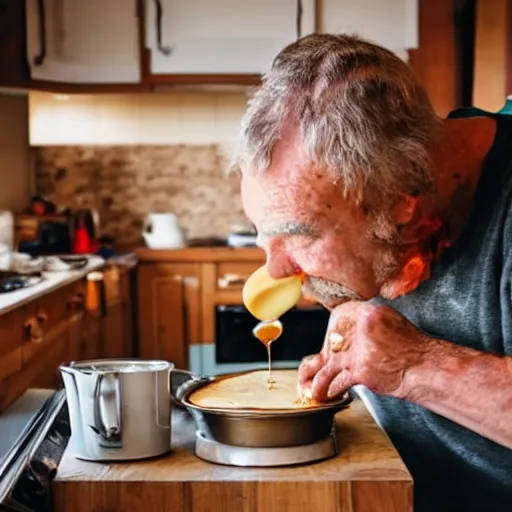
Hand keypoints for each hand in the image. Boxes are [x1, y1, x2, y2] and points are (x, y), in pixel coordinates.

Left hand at [298, 301, 428, 400]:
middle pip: (331, 338)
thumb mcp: (388, 323)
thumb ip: (366, 323)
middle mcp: (363, 327)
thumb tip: (346, 328)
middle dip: (328, 351)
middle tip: (321, 361)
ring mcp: (360, 349)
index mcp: (370, 312)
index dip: (334, 328)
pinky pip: (335, 380)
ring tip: (308, 385)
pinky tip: (320, 394)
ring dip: (316, 376)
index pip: (340, 315)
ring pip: (328, 361)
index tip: (331, 337)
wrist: (425, 368)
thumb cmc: (410, 348)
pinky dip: (325, 388)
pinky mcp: (361, 370)